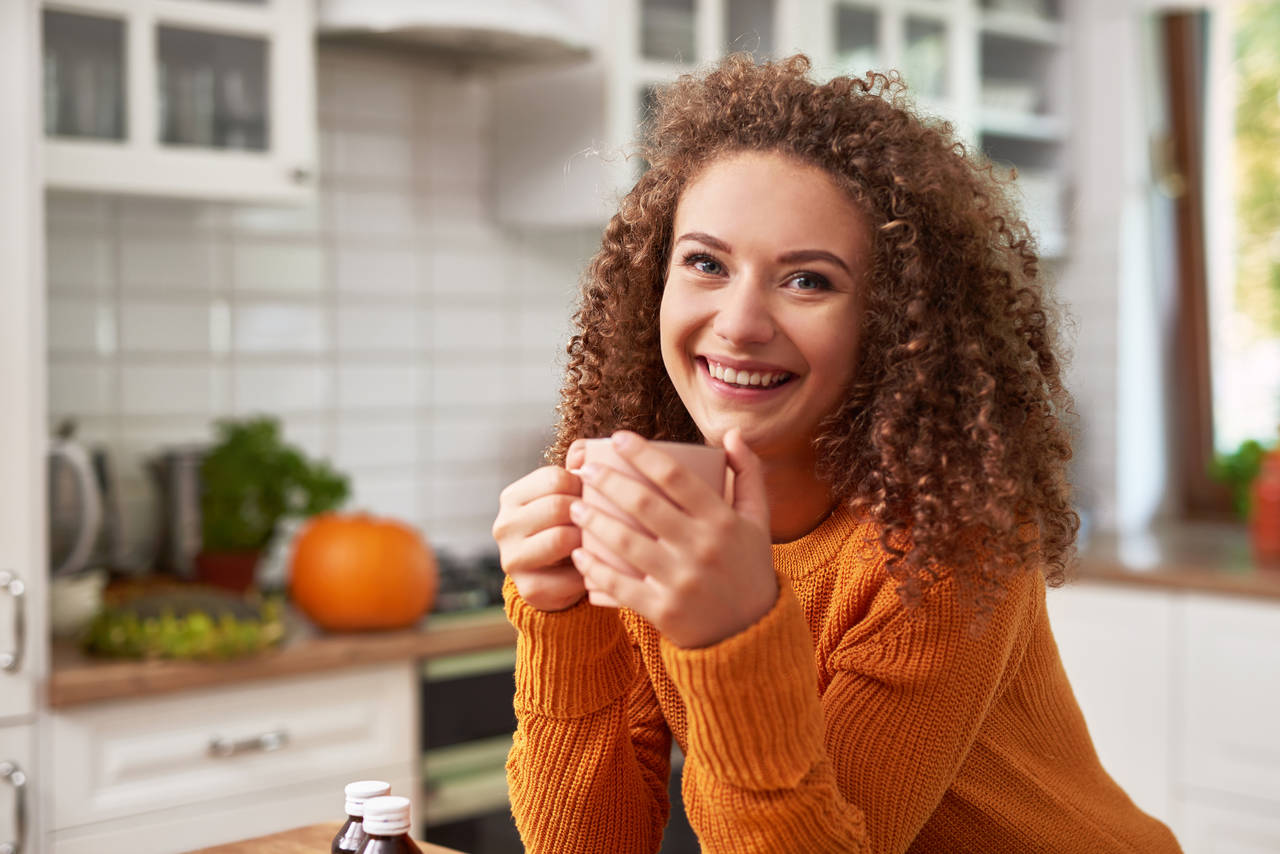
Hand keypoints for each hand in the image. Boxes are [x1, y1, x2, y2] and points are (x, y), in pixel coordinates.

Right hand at [492, 439, 587, 611]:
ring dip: (587, 540)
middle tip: (605, 519)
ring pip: (560, 538)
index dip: (584, 484)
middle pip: (557, 506)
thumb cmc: (567, 527)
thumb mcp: (567, 497)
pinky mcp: (528, 588)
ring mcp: (512, 559)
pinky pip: (569, 574)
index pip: (553, 478)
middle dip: (587, 512)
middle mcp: (504, 526)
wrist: (556, 580)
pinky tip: (597, 566)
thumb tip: (583, 451)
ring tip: (601, 540)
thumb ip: (576, 470)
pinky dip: (589, 570)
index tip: (596, 495)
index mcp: (512, 497)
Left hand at [569, 428, 777, 647]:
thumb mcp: (757, 520)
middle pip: (644, 505)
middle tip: (585, 470)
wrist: (751, 632)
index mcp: (722, 521)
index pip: (676, 477)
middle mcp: (701, 548)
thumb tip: (731, 434)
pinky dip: (595, 568)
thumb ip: (749, 474)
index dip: (643, 454)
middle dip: (608, 481)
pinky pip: (620, 586)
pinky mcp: (664, 610)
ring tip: (575, 506)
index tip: (618, 438)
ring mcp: (681, 581)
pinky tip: (579, 552)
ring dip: (594, 521)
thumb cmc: (749, 567)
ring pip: (626, 542)